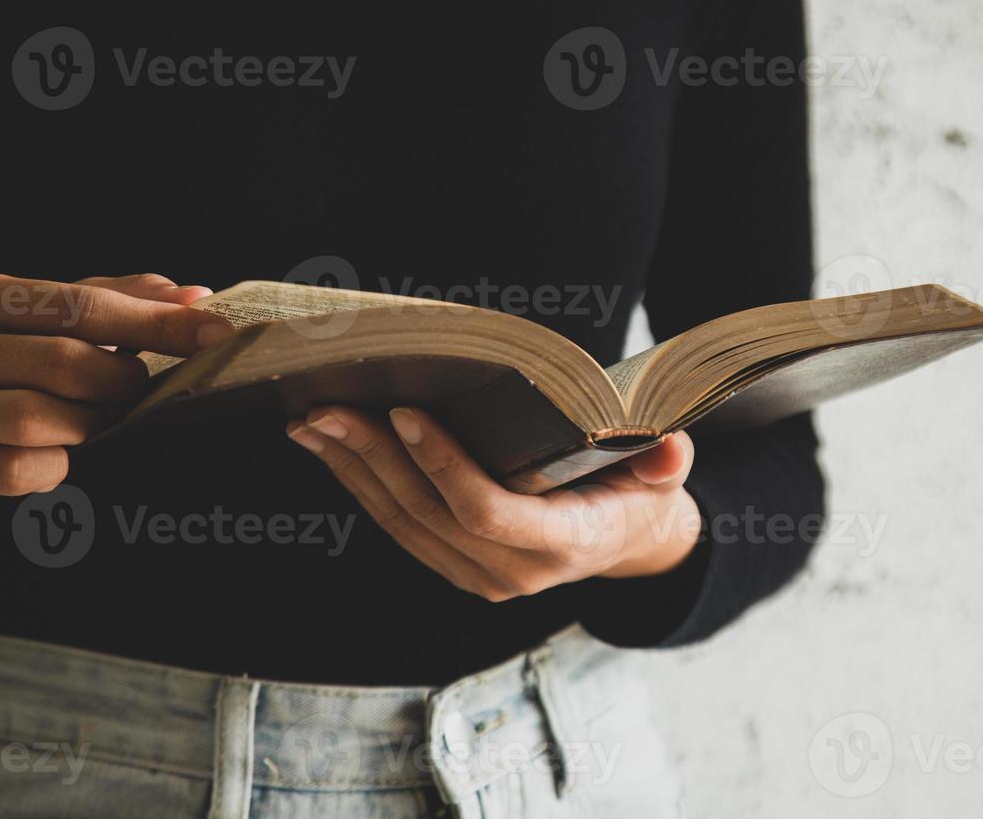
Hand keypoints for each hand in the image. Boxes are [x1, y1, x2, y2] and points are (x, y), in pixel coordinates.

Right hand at [0, 272, 233, 504]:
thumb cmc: (1, 362)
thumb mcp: (44, 319)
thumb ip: (115, 300)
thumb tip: (193, 295)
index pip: (84, 305)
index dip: (160, 323)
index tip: (217, 335)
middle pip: (68, 363)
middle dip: (121, 384)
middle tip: (135, 393)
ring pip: (41, 419)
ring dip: (89, 427)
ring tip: (94, 424)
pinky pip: (20, 469)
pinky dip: (55, 468)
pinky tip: (56, 459)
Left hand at [286, 406, 702, 600]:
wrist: (627, 544)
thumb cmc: (639, 493)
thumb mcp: (661, 477)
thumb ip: (664, 462)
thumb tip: (671, 445)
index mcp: (562, 545)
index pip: (487, 512)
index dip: (443, 465)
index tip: (407, 412)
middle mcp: (512, 573)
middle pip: (427, 514)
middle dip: (373, 458)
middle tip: (327, 406)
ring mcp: (477, 576)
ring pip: (401, 523)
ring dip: (351, 470)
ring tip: (311, 420)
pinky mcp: (453, 565)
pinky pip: (398, 527)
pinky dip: (360, 484)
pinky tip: (330, 446)